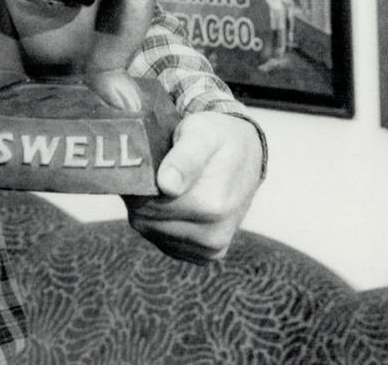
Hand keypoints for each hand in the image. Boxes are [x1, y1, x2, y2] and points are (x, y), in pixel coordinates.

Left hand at [125, 112, 262, 262]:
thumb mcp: (203, 132)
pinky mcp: (204, 254)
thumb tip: (167, 185)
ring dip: (149, 206)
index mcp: (212, 205)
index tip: (149, 159)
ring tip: (167, 181)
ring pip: (150, 229)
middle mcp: (213, 235)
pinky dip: (160, 221)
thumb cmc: (220, 138)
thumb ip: (185, 157)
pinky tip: (174, 200)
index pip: (147, 201)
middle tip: (157, 166)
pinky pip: (162, 240)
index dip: (140, 179)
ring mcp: (209, 248)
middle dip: (143, 192)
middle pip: (146, 217)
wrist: (246, 155)